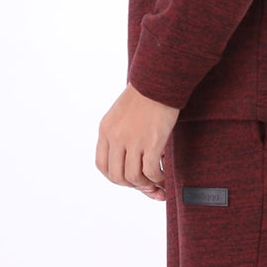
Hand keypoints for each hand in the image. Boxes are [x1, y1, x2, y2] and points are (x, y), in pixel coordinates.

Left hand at [95, 82, 179, 199]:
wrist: (159, 81)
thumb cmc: (145, 95)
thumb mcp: (121, 114)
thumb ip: (119, 133)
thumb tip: (129, 157)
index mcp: (105, 130)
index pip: (102, 165)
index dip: (116, 177)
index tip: (129, 179)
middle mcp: (115, 137)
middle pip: (117, 176)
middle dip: (132, 185)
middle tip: (146, 186)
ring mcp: (132, 141)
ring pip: (134, 177)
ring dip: (146, 185)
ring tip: (157, 183)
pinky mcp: (151, 142)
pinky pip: (150, 172)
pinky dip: (157, 179)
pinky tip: (163, 177)